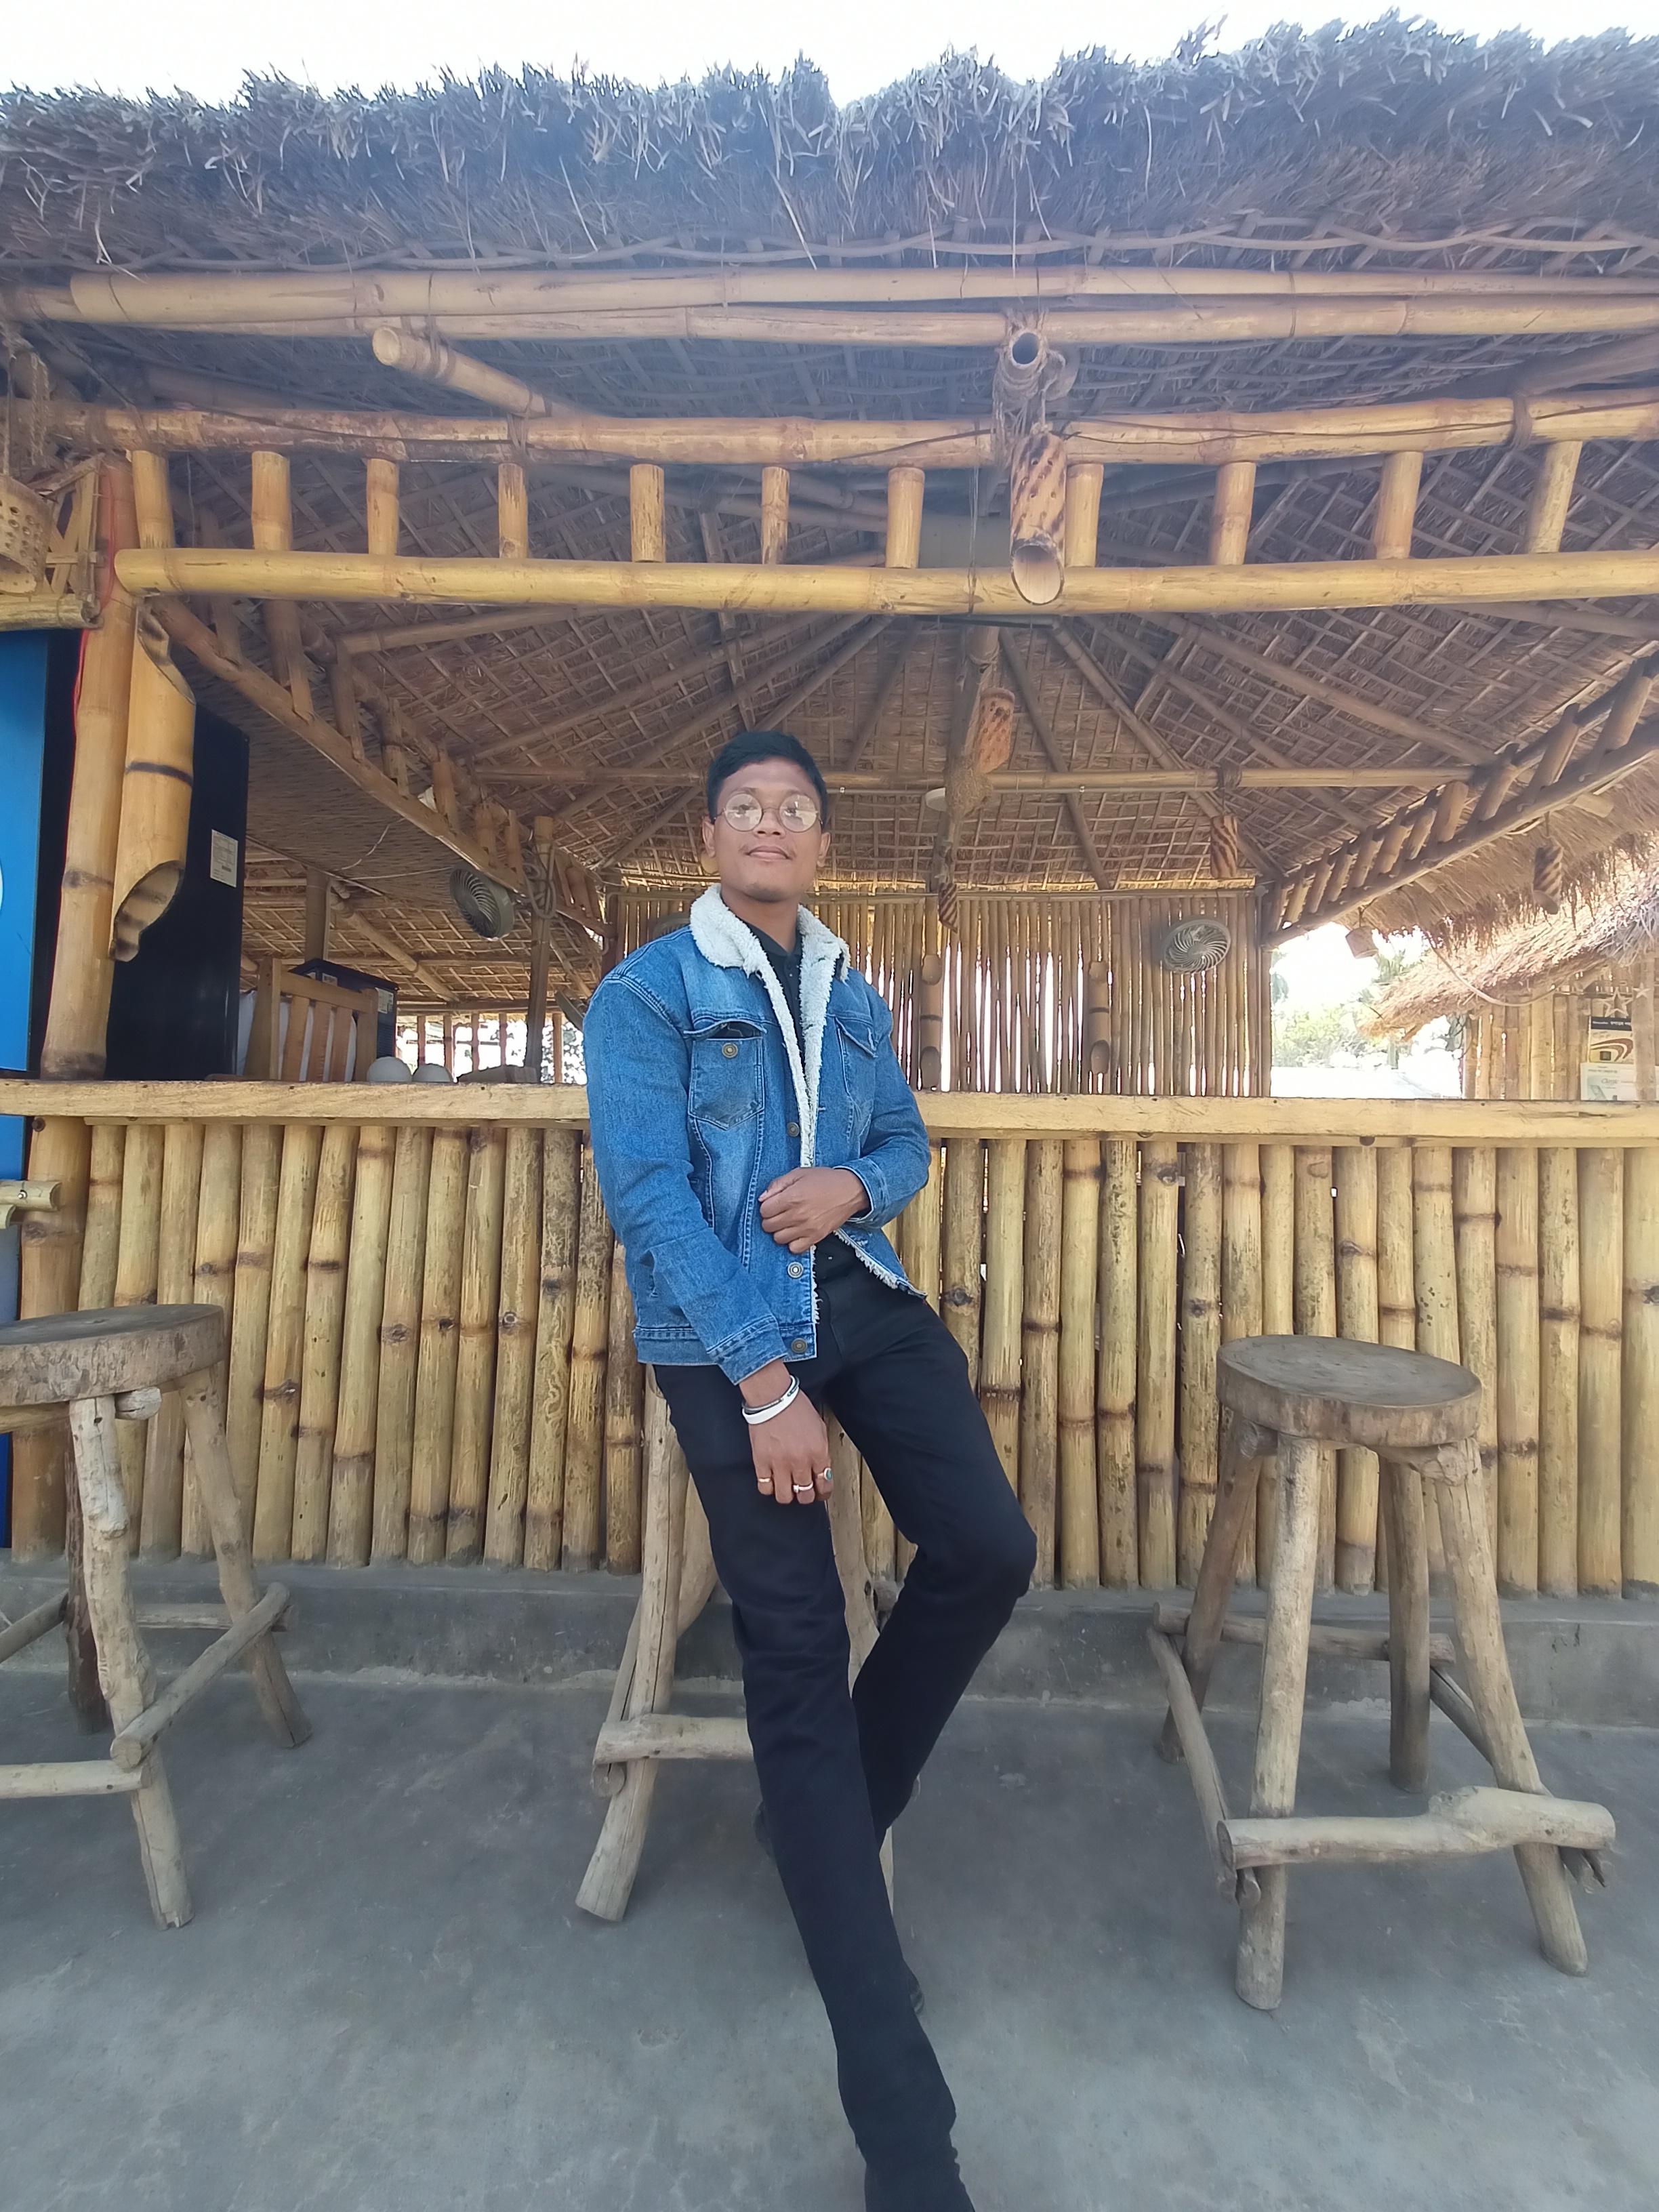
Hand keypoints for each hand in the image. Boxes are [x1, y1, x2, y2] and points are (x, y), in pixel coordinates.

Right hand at [741, 1360, 832, 1506]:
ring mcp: (779, 1464)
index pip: (824, 1485)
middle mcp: (800, 1462)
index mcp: (818, 1453)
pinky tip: (772, 1480)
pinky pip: (765, 1488)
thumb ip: (822, 1452)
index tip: (820, 1492)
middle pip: (805, 1496)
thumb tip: (821, 1471)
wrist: (773, 1397)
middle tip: (803, 1491)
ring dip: (788, 1495)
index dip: (823, 1493)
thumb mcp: (819, 1428)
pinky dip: (769, 1488)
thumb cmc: (797, 1408)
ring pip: (785, 1497)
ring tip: (787, 1487)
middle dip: (806, 1497)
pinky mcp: (761, 1462)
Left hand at [758, 1167, 868, 1254]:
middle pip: (768, 1226)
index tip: (773, 1204)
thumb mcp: (799, 1173)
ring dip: (779, 1231)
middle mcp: (798, 1214)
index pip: (764, 1211)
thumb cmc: (826, 1180)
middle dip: (770, 1219)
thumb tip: (763, 1198)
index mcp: (792, 1197)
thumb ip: (777, 1184)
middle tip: (779, 1213)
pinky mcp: (816, 1237)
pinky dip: (792, 1243)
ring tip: (787, 1223)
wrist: (850, 1191)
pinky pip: (794, 1249)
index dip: (766, 1207)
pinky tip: (796, 1232)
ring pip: (778, 1238)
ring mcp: (807, 1228)